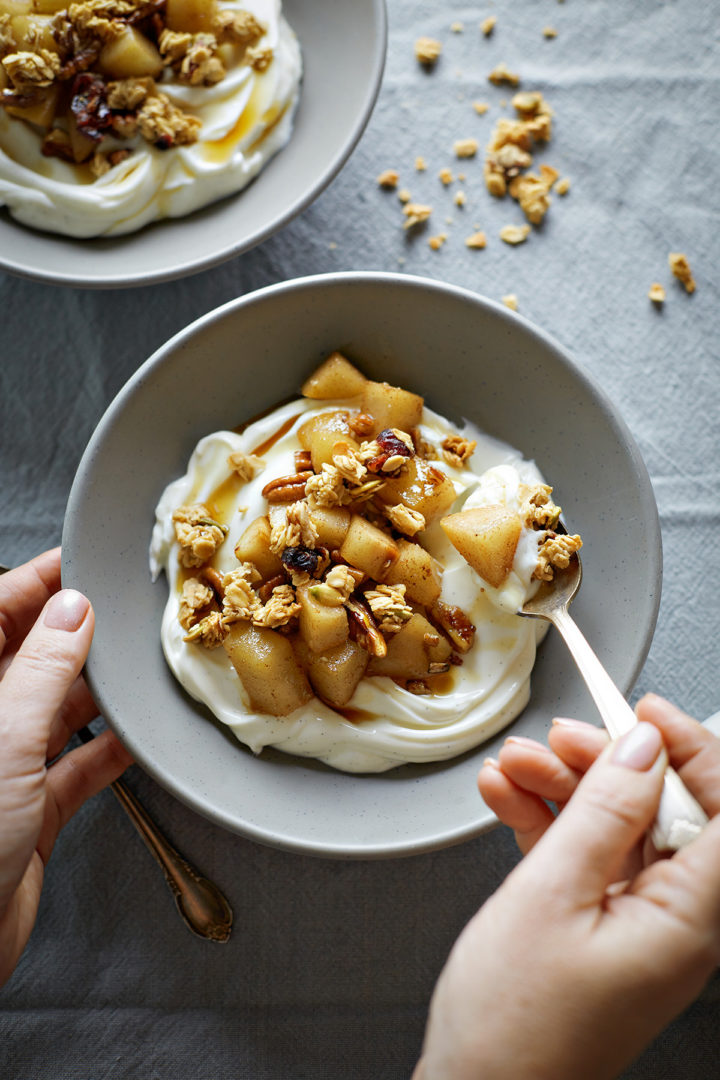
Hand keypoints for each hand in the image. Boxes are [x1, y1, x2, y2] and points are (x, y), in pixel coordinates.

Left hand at [0, 549, 131, 986]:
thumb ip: (43, 669)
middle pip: (28, 659)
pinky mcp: (31, 811)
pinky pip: (78, 766)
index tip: (78, 563)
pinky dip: (108, 751)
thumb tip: (72, 610)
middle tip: (119, 611)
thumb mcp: (4, 738)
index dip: (36, 585)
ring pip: (56, 710)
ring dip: (96, 692)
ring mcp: (3, 768)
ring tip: (135, 667)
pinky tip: (136, 738)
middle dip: (74, 634)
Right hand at [415, 696, 719, 1079]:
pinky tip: (508, 798)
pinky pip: (586, 857)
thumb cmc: (514, 1025)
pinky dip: (547, 823)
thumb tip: (642, 749)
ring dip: (564, 788)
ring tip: (513, 767)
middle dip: (607, 765)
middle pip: (663, 811)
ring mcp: (636, 925)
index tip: (645, 713)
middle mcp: (676, 921)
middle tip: (558, 739)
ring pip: (617, 828)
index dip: (692, 750)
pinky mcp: (599, 928)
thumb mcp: (552, 895)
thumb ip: (602, 812)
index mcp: (690, 919)